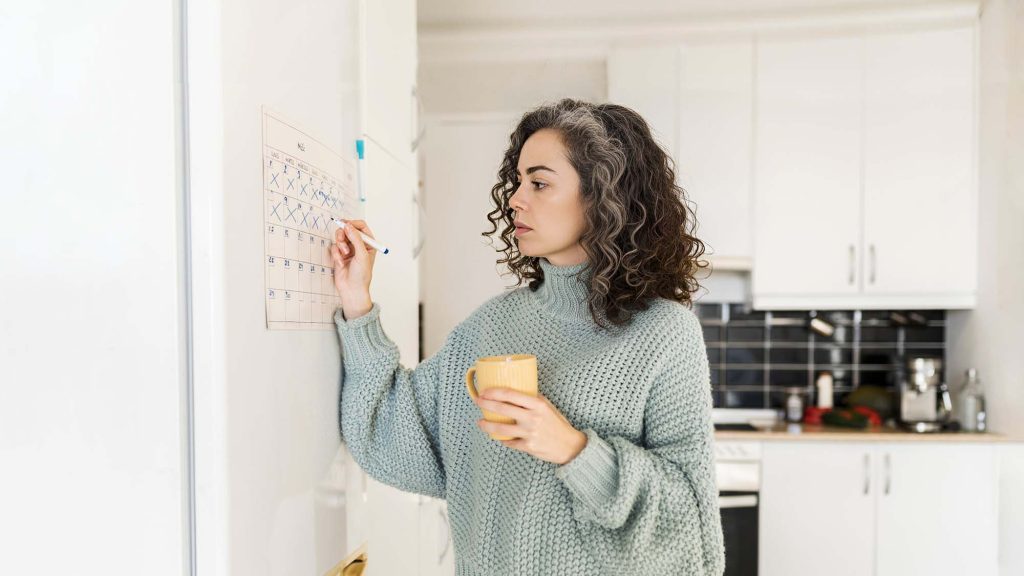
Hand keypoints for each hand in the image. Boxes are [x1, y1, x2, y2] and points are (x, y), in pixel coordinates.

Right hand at [329, 219, 376, 314]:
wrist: (352, 290)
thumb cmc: (362, 275)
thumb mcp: (362, 255)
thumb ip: (355, 238)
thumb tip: (348, 225)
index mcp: (368, 244)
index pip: (361, 226)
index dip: (353, 223)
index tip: (345, 225)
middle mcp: (358, 245)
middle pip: (348, 229)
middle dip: (343, 234)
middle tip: (341, 240)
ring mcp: (348, 250)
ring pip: (340, 238)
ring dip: (340, 245)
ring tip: (343, 254)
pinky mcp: (339, 255)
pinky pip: (334, 247)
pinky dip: (336, 254)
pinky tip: (340, 263)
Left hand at [473, 388, 587, 464]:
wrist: (570, 446)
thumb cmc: (557, 424)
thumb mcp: (548, 407)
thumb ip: (532, 399)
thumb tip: (515, 392)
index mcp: (537, 404)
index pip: (511, 395)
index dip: (495, 392)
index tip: (485, 391)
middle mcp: (532, 418)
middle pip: (503, 409)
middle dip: (486, 404)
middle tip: (478, 401)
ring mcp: (530, 433)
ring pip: (501, 429)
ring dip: (487, 425)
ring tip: (480, 422)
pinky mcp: (528, 447)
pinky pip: (510, 442)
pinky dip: (502, 440)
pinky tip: (497, 437)